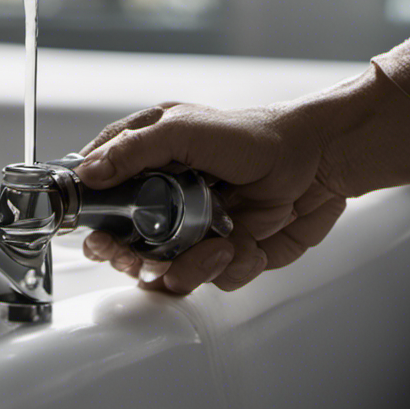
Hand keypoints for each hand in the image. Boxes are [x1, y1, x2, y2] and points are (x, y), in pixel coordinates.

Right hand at [75, 100, 346, 294]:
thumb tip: (87, 174)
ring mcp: (192, 227)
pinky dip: (231, 268)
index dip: (94, 221)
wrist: (323, 160)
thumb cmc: (256, 135)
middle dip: (135, 259)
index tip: (101, 238)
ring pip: (165, 271)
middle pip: (123, 245)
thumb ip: (133, 151)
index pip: (98, 194)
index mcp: (145, 159)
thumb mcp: (184, 130)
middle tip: (147, 259)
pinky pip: (212, 279)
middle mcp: (163, 197)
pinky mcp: (224, 252)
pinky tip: (246, 244)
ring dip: (188, 269)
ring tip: (218, 248)